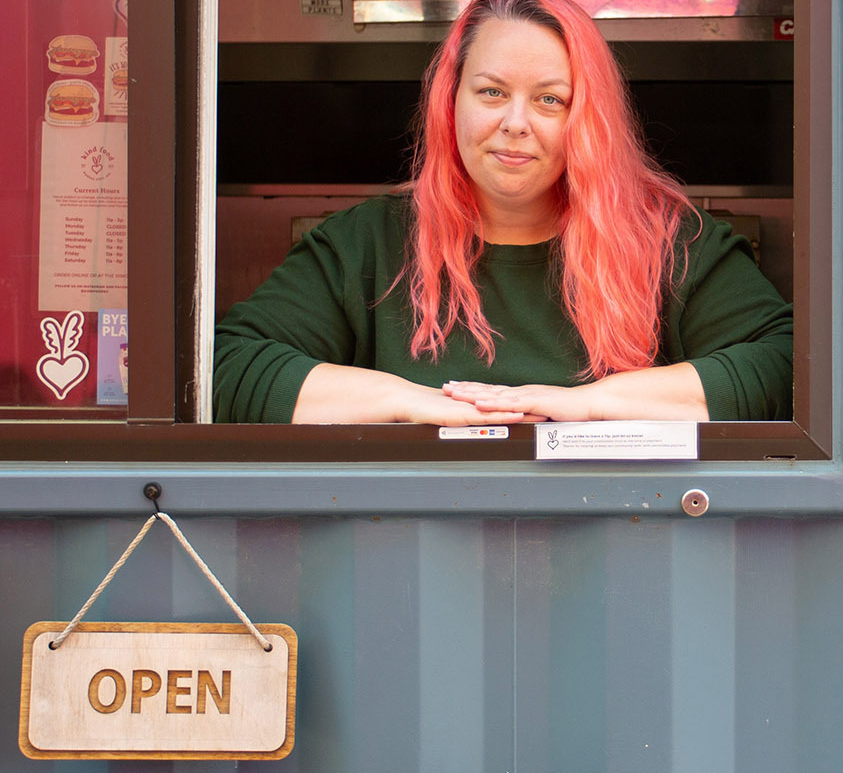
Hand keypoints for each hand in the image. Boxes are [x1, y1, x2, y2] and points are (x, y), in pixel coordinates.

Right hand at [291, 364, 533, 425]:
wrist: (299, 389)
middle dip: (507, 410)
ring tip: (527, 413)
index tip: (524, 416)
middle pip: (471, 405)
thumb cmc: (329, 409)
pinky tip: (480, 417)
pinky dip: (456, 414)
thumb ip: (393, 435)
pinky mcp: (394, 402)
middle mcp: (416, 400)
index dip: (495, 412)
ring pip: (458, 406)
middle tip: (542, 413)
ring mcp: (406, 399)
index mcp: (415, 406)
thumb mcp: (371, 427)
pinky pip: (432, 411)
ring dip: (493, 411)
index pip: (463, 410)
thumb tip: (408, 452)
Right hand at [400, 389, 531, 426]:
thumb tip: (471, 422)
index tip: (542, 408)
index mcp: (475, 405)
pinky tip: (517, 415)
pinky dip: (503, 415)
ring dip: (524, 412)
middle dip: (531, 408)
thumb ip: (462, 417)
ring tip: (544, 414)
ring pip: (502, 410)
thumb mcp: (449, 415)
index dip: (523, 405)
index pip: (503, 405)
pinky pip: (486, 416)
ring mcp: (470, 409)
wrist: (407, 402)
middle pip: (509, 406)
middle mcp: (476, 405)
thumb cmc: (424, 409)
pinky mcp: (463, 414)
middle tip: (553, 410)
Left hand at [441, 380, 594, 421]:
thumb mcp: (545, 411)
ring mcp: (527, 395)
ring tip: (456, 393)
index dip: (474, 389)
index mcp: (523, 394)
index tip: (456, 387)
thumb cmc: (572, 409)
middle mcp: (522, 391)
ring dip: (474, 394)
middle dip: (466, 388)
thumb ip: (531, 413)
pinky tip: (481, 403)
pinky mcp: (535, 402)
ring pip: (495, 394)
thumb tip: (519, 418)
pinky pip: (510, 403)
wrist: (590, 403)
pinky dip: (494, 403)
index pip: (493, 391)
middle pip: (488, 389)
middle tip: (446, 387)